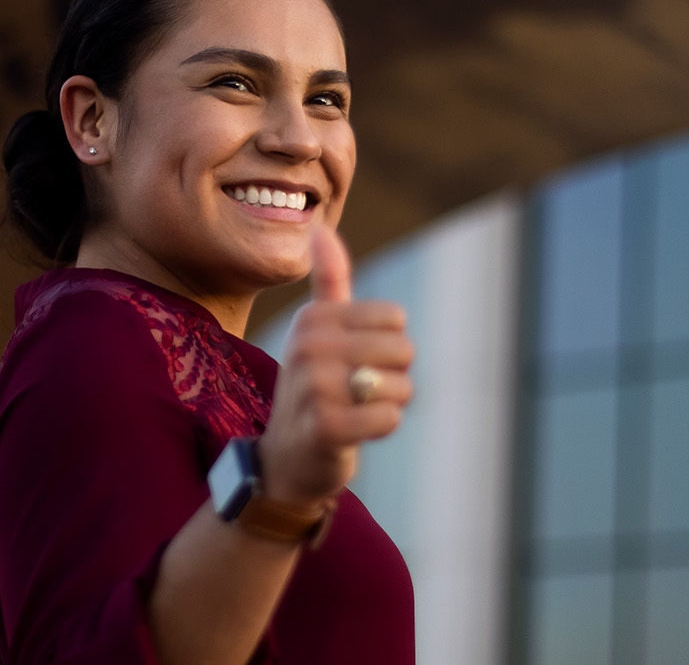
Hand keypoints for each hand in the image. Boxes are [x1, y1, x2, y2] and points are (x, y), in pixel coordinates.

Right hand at [257, 225, 413, 509]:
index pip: (395, 319)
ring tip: (356, 413)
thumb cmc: (312, 390)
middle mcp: (309, 347)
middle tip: (357, 393)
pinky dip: (382, 427)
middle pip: (403, 350)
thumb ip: (327, 283)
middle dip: (393, 378)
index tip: (354, 363)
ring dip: (388, 406)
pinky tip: (356, 432)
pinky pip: (388, 418)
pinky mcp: (326, 426)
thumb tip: (322, 230)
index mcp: (312, 320)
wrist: (286, 458)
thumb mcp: (315, 334)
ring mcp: (314, 387)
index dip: (388, 346)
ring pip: (401, 386)